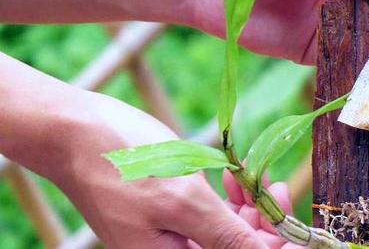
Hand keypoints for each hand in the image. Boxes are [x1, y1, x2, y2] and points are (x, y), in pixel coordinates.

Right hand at [0, 52, 298, 248]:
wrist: (75, 132)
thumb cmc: (123, 163)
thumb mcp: (181, 201)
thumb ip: (226, 236)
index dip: (274, 248)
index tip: (292, 223)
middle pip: (236, 248)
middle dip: (263, 224)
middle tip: (275, 188)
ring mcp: (170, 232)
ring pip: (225, 230)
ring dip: (247, 208)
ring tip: (256, 178)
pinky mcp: (167, 209)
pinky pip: (207, 213)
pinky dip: (226, 197)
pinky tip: (234, 177)